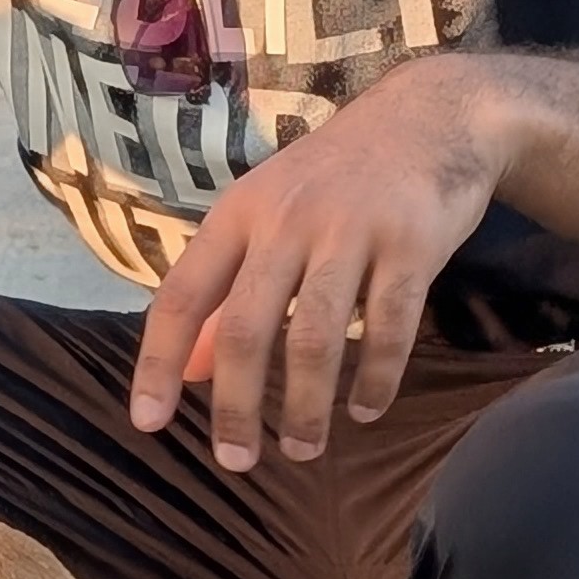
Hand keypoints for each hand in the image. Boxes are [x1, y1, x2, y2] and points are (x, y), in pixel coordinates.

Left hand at [129, 59, 504, 470]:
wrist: (431, 117)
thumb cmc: (335, 179)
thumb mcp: (267, 215)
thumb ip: (226, 288)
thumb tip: (189, 371)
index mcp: (239, 213)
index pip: (182, 296)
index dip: (159, 363)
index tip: (148, 422)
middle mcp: (287, 220)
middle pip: (246, 327)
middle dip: (237, 407)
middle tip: (236, 461)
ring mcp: (351, 229)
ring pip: (316, 337)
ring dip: (306, 406)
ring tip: (302, 450)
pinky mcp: (411, 242)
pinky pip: (390, 328)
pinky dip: (377, 379)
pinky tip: (367, 411)